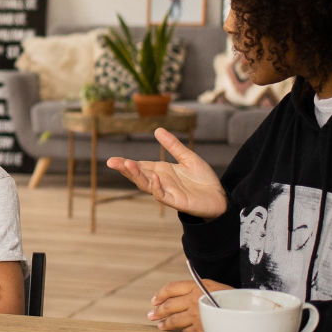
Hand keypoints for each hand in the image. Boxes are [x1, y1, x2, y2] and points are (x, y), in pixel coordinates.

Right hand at [106, 128, 229, 218]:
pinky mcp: (176, 201)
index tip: (113, 160)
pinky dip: (157, 187)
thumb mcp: (188, 157)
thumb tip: (157, 130)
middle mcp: (161, 181)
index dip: (126, 163)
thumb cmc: (203, 180)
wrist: (220, 197)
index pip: (140, 166)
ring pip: (147, 185)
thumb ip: (173, 146)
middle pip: (139, 175)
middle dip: (125, 169)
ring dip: (137, 176)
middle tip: (112, 162)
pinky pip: (162, 195)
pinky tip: (155, 177)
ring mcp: (167, 192)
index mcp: (161, 171)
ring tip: (128, 165)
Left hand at [148, 278, 232, 331]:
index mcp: (198, 286)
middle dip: (158, 311)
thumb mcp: (215, 288)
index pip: (172, 288)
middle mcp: (194, 299)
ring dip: (165, 324)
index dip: (161, 294)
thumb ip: (198, 290)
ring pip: (174, 320)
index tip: (154, 301)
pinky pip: (186, 331)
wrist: (248, 314)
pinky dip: (182, 331)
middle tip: (151, 315)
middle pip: (169, 305)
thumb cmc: (233, 300)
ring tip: (160, 326)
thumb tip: (182, 296)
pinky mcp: (202, 330)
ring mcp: (197, 315)